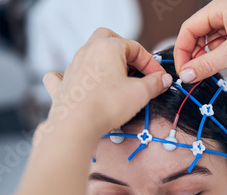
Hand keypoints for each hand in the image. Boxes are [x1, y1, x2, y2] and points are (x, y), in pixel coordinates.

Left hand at [42, 28, 172, 135]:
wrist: (77, 125)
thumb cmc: (105, 106)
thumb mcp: (140, 93)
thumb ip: (154, 83)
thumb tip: (162, 80)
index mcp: (108, 47)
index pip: (136, 48)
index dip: (151, 63)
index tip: (158, 77)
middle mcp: (88, 52)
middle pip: (108, 38)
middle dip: (124, 49)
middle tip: (135, 66)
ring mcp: (73, 67)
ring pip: (89, 54)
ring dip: (105, 63)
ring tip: (118, 80)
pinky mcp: (64, 84)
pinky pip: (65, 73)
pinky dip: (75, 75)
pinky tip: (81, 82)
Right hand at [174, 0, 226, 82]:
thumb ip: (207, 65)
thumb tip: (187, 74)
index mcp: (219, 8)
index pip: (188, 30)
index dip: (182, 52)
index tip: (182, 71)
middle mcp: (225, 11)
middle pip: (197, 35)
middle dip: (194, 55)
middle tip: (193, 74)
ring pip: (209, 41)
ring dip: (207, 57)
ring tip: (210, 70)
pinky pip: (222, 44)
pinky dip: (219, 56)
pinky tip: (224, 64)